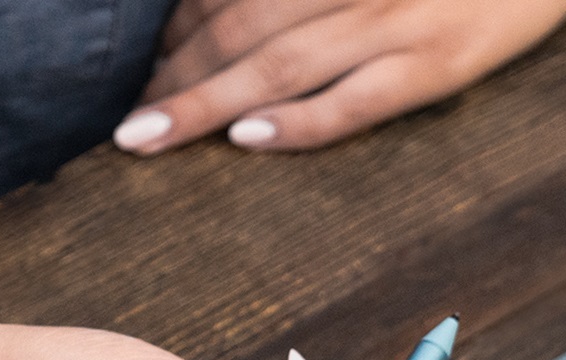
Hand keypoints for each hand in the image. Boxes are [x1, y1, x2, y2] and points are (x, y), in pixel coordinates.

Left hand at [112, 0, 565, 154]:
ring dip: (205, 102)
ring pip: (278, 65)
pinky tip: (251, 139)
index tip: (145, 67)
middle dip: (174, 75)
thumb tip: (244, 14)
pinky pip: (356, 100)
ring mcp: (392, 23)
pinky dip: (301, 121)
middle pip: (238, 29)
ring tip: (153, 136)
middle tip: (128, 121)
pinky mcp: (437, 64)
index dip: (177, 30)